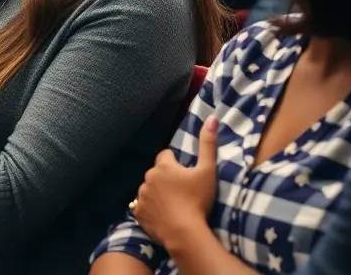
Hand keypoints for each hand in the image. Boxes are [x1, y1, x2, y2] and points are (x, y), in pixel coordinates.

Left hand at [133, 115, 220, 251]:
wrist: (185, 233)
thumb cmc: (197, 200)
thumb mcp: (207, 171)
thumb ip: (208, 143)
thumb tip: (212, 118)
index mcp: (163, 166)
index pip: (166, 156)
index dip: (176, 164)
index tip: (185, 175)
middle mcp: (148, 177)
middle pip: (156, 173)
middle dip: (165, 178)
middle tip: (181, 192)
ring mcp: (141, 196)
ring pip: (148, 189)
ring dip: (157, 193)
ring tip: (172, 205)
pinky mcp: (138, 213)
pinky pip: (142, 206)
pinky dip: (150, 209)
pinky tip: (162, 215)